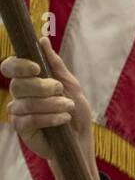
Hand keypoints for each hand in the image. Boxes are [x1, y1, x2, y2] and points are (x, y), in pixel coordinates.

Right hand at [2, 37, 94, 179]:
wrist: (80, 139)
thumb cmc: (75, 110)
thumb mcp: (71, 85)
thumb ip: (56, 65)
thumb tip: (42, 40)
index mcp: (27, 81)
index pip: (9, 67)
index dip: (18, 65)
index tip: (36, 68)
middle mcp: (18, 95)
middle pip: (18, 85)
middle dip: (43, 87)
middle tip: (60, 90)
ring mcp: (18, 112)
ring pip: (26, 104)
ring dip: (51, 105)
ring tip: (68, 107)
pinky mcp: (22, 129)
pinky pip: (28, 120)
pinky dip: (49, 118)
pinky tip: (63, 119)